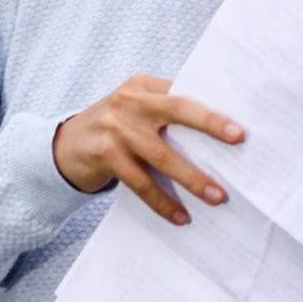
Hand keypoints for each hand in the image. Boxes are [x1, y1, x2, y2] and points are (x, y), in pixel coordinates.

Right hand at [52, 75, 243, 224]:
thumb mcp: (134, 111)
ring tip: (217, 196)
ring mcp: (116, 129)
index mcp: (143, 86)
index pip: (183, 91)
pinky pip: (142, 183)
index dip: (212, 105)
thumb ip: (165, 113)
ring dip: (192, 178)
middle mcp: (129, 102)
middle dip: (210, 124)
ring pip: (162, 154)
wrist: (62, 148)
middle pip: (177, 110)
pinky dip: (163, 202)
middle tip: (238, 139)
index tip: (240, 118)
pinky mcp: (106, 156)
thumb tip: (217, 136)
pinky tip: (181, 216)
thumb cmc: (113, 130)